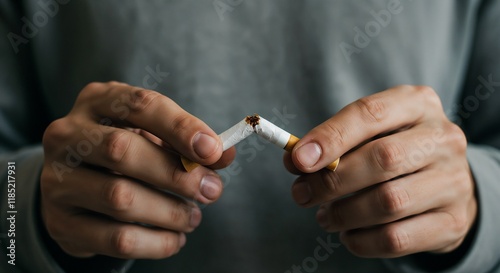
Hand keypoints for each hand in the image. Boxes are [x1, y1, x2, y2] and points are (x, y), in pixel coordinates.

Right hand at [41, 82, 234, 258]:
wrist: (75, 184)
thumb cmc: (124, 151)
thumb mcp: (154, 135)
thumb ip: (188, 143)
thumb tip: (225, 154)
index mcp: (97, 101)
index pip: (140, 105)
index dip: (180, 127)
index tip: (213, 150)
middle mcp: (67, 135)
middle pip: (123, 151)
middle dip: (177, 174)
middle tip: (212, 190)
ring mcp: (57, 179)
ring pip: (120, 198)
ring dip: (170, 212)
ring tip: (193, 217)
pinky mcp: (60, 222)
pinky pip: (116, 238)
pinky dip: (157, 242)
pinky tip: (175, 238)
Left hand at [285, 85, 476, 257]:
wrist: (445, 183)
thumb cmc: (394, 151)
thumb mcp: (368, 134)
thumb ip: (332, 142)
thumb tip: (294, 160)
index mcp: (417, 104)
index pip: (370, 114)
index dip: (330, 137)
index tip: (297, 160)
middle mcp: (443, 138)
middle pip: (382, 159)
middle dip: (331, 180)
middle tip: (301, 194)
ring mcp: (454, 180)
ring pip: (389, 202)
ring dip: (344, 213)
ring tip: (325, 217)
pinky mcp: (453, 221)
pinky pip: (397, 238)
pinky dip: (362, 241)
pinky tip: (348, 234)